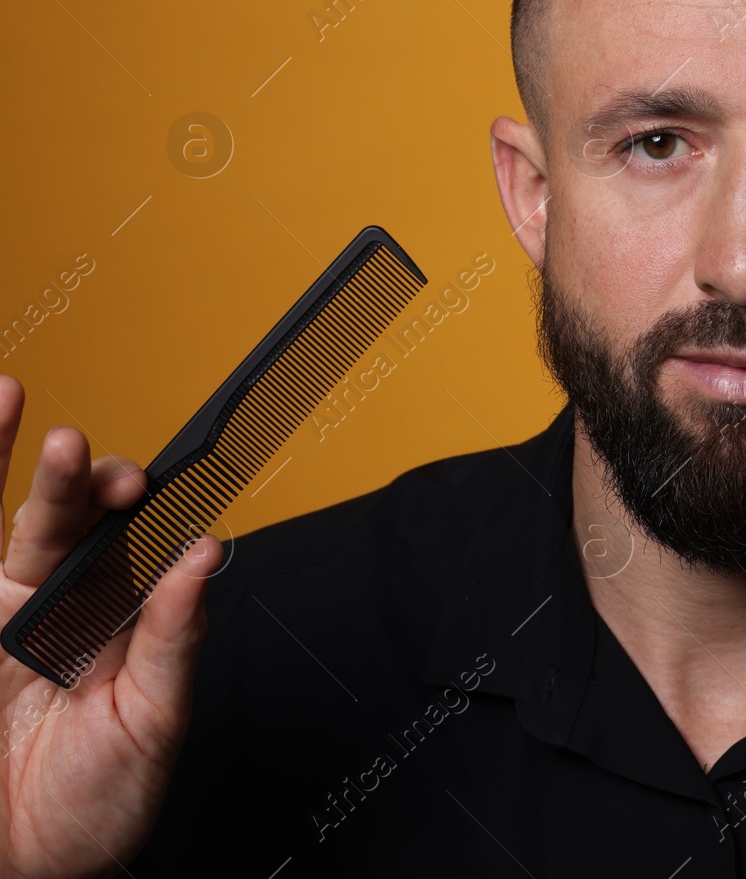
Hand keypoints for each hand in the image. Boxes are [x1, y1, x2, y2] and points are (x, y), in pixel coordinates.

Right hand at [0, 374, 220, 877]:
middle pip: (80, 521)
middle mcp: (65, 607)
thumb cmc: (92, 805)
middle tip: (115, 476)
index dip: (157, 510)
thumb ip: (173, 636)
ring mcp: (6, 611)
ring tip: (48, 431)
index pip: (143, 546)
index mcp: (123, 622)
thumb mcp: (151, 721)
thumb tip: (206, 557)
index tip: (174, 488)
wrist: (22, 865)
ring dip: (39, 475)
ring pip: (24, 523)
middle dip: (98, 485)